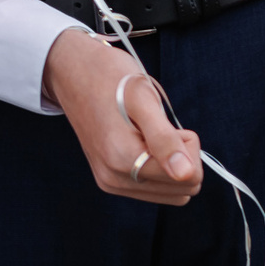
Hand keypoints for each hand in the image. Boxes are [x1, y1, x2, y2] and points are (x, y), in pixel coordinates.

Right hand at [41, 31, 201, 205]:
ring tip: (147, 132)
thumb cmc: (112, 80)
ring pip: (169, 190)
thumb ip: (164, 139)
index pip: (188, 176)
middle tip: (157, 126)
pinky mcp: (110, 181)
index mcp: (122, 159)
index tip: (165, 124)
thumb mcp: (144, 99)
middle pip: (181, 187)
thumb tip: (185, 173)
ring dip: (169, 160)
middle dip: (180, 154)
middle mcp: (114, 178)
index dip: (186, 144)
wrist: (76, 75)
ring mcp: (110, 182)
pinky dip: (157, 165)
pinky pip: (152, 187)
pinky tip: (140, 141)